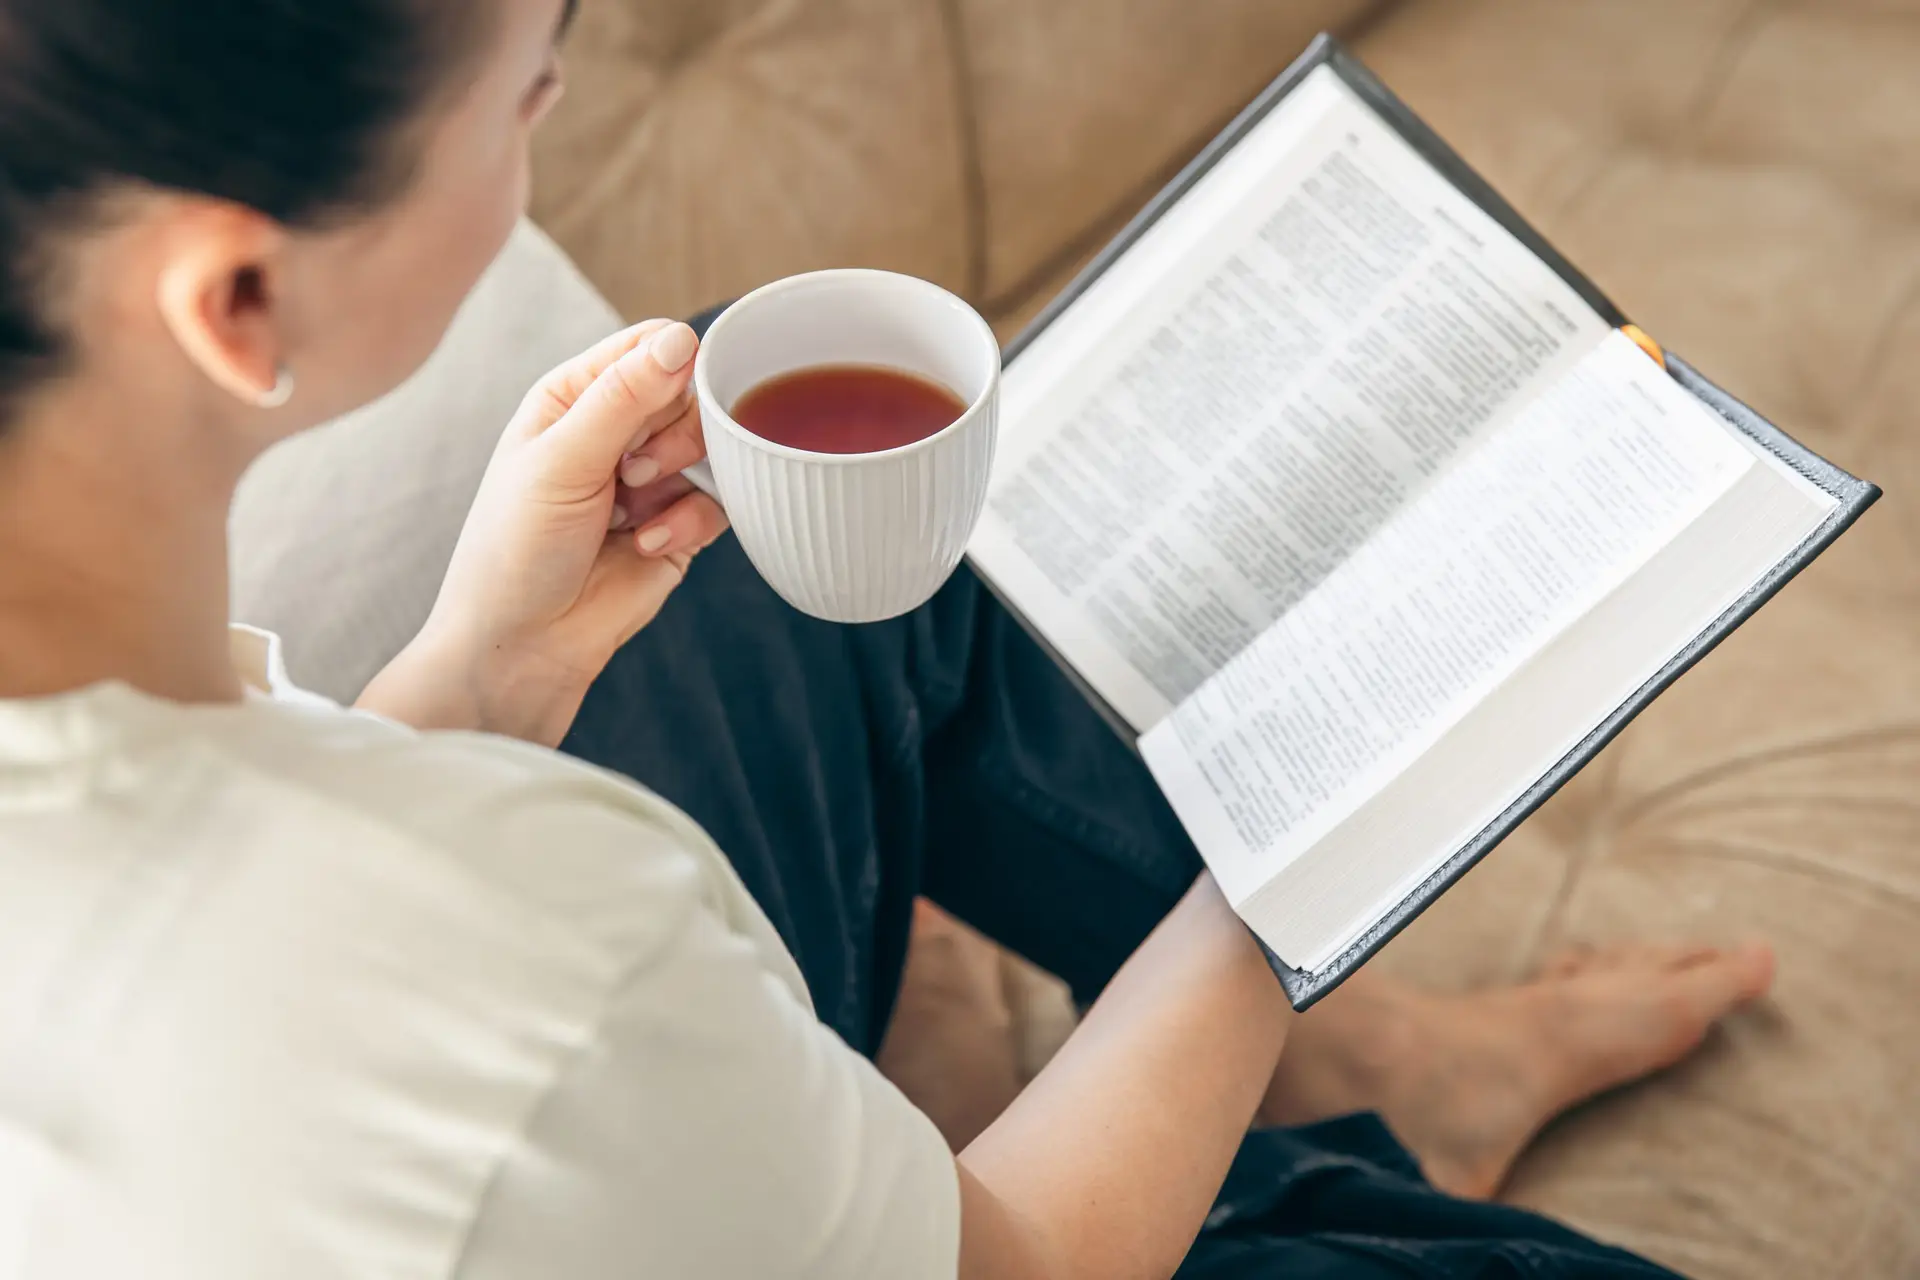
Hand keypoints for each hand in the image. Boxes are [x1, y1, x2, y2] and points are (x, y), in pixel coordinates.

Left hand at [360, 319, 726, 744]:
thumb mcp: (563, 460)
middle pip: (692, 393)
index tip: (664, 404)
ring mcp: (652, 480)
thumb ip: (625, 398)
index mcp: (576, 396)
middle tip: (635, 471)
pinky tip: (645, 545)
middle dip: (676, 433)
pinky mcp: (678, 526)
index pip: (650, 346)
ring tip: (634, 511)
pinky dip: (690, 524)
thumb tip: (685, 339)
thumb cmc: (516, 550)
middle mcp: (617, 431)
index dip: (672, 366)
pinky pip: (718, 503)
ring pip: (713, 448)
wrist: (523, 646)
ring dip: (682, 479)